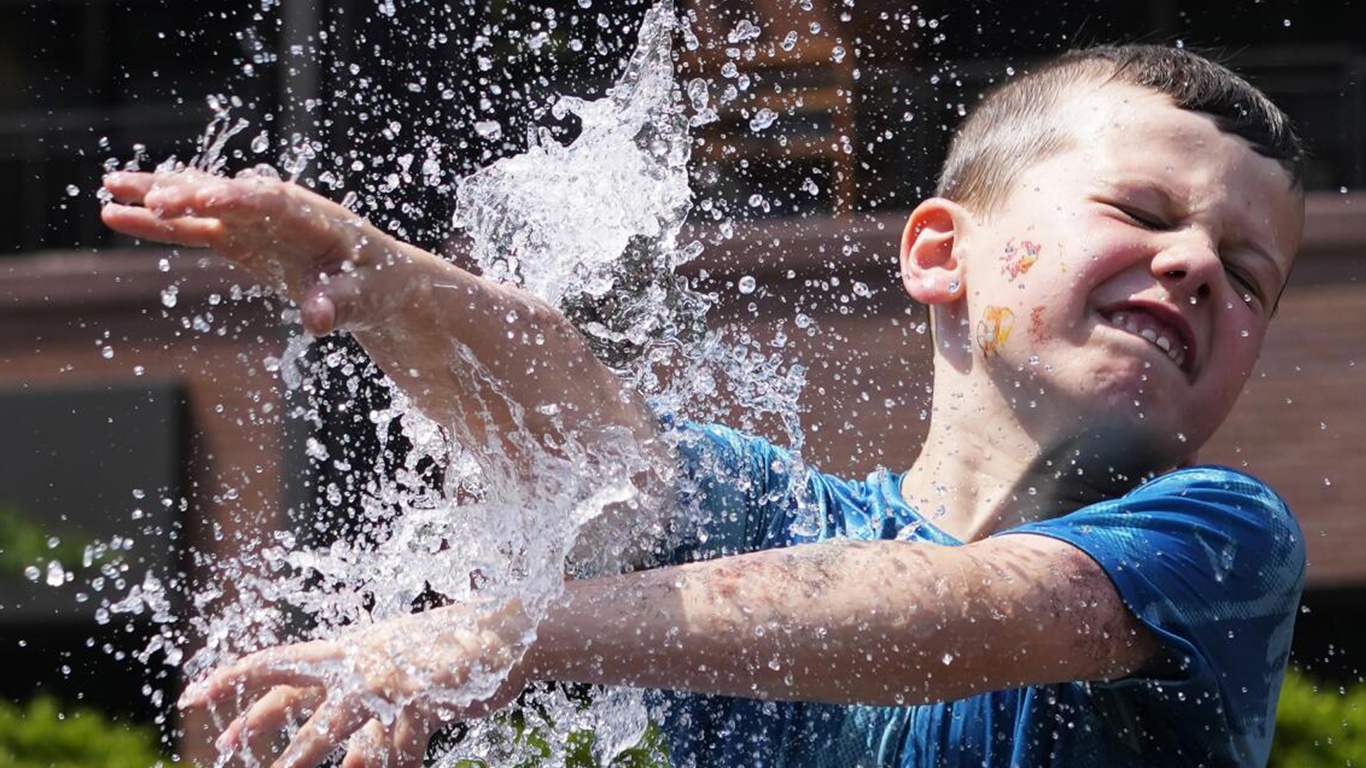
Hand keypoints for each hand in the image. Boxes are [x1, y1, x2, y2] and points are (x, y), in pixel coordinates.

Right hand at [101, 170, 432, 335]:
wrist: (383, 282)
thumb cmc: (381, 286)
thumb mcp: (368, 299)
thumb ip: (341, 305)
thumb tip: (315, 320)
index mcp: (316, 219)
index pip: (274, 204)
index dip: (241, 200)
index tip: (207, 198)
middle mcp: (281, 211)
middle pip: (229, 196)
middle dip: (192, 194)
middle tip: (150, 196)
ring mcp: (257, 222)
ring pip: (202, 203)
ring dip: (159, 196)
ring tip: (110, 187)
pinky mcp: (243, 239)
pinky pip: (195, 228)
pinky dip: (160, 223)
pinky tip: (117, 215)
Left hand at [182, 604, 531, 767]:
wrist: (501, 633)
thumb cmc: (439, 657)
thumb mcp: (388, 678)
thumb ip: (352, 708)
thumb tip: (318, 749)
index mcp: (346, 651)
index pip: (279, 662)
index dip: (236, 678)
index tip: (192, 695)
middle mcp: (361, 660)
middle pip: (299, 691)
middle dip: (263, 725)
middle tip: (232, 753)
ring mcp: (392, 677)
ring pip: (339, 720)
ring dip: (309, 753)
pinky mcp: (424, 695)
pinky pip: (398, 743)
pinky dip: (393, 766)